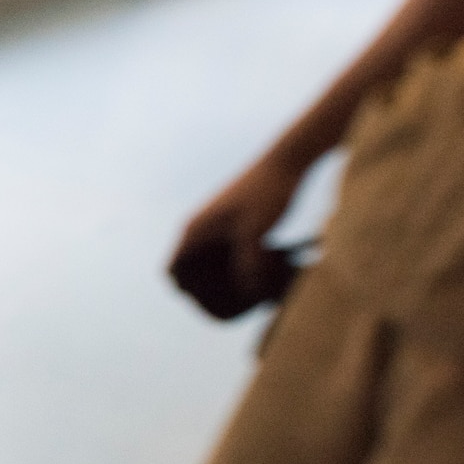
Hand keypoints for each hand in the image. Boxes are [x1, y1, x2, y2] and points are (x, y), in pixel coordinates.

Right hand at [167, 154, 309, 319]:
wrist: (288, 159)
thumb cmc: (268, 192)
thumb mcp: (256, 233)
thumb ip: (248, 266)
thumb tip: (249, 295)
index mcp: (195, 231)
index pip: (175, 271)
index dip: (186, 292)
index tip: (207, 303)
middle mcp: (201, 229)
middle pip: (193, 272)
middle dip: (210, 291)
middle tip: (233, 304)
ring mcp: (218, 226)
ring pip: (213, 264)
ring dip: (229, 280)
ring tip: (253, 292)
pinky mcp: (236, 224)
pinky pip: (230, 254)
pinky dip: (242, 268)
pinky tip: (266, 274)